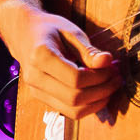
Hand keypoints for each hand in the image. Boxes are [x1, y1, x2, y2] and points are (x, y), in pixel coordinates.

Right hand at [0, 5, 124, 116]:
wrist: (23, 33)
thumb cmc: (48, 28)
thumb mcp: (70, 31)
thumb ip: (88, 49)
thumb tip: (107, 61)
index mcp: (40, 56)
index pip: (75, 79)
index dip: (99, 77)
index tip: (112, 68)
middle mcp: (35, 77)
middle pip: (74, 98)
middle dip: (101, 91)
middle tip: (116, 79)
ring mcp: (35, 91)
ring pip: (72, 110)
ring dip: (96, 103)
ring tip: (110, 88)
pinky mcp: (41, 98)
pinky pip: (68, 111)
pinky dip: (87, 106)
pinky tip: (98, 93)